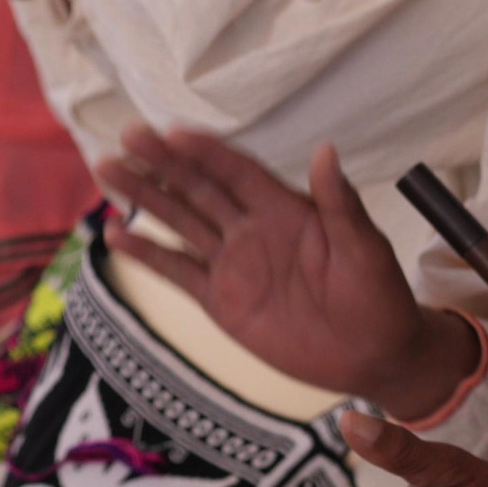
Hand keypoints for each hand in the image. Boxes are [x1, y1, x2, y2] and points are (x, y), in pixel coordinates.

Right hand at [95, 127, 477, 419]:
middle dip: (163, 163)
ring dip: (145, 197)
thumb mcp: (365, 248)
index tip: (171, 132)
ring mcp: (234, 264)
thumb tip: (326, 150)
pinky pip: (177, 272)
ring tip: (107, 168)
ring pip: (180, 222)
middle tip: (127, 136)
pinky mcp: (221, 301)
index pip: (238, 171)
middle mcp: (253, 229)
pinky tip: (114, 235)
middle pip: (200, 188)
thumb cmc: (379, 295)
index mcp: (288, 210)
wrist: (374, 354)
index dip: (206, 152)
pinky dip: (147, 254)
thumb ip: (341, 203)